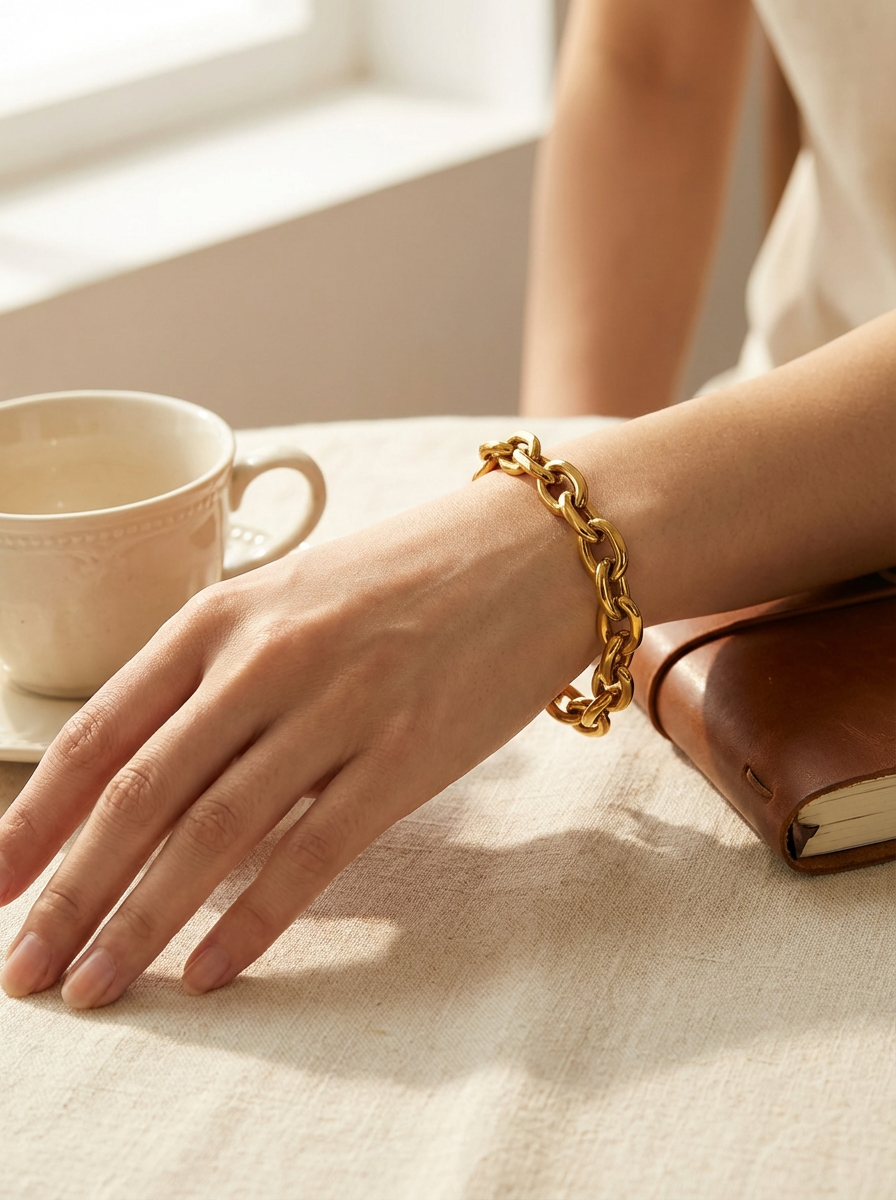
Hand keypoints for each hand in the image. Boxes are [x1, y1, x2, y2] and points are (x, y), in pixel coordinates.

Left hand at [0, 473, 594, 1007]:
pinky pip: (312, 853)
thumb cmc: (405, 576)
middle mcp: (266, 660)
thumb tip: (143, 781)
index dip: (35, 818)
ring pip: (214, 833)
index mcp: (221, 615)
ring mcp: (338, 707)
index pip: (101, 732)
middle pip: (142, 795)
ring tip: (95, 988)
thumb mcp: (290, 599)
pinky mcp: (407, 755)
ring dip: (142, 922)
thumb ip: (217, 676)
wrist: (536, 548)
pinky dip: (253, 921)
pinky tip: (210, 970)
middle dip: (71, 892)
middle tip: (25, 971)